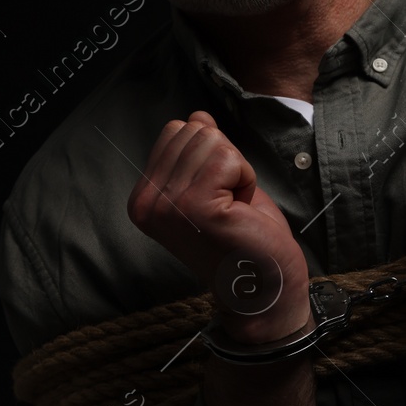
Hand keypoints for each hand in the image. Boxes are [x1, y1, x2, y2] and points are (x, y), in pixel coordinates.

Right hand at [126, 111, 309, 341]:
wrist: (262, 289)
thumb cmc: (245, 240)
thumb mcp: (217, 184)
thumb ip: (201, 152)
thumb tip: (197, 115)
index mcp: (144, 196)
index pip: (176, 130)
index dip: (211, 155)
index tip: (217, 195)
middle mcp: (147, 202)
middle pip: (195, 130)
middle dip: (225, 160)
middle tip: (229, 204)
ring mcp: (168, 205)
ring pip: (213, 140)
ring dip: (237, 171)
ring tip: (235, 208)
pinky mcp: (195, 207)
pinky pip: (228, 158)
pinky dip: (246, 179)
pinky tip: (241, 210)